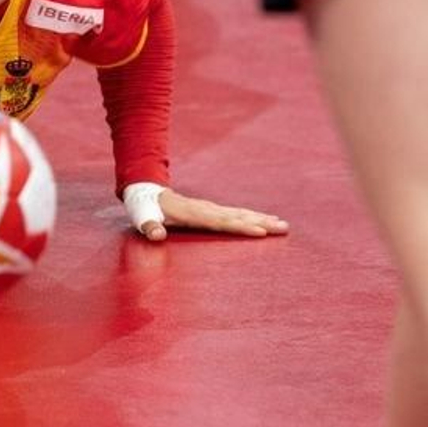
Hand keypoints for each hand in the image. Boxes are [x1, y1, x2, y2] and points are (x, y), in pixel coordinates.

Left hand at [125, 183, 288, 241]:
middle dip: (262, 222)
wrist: (146, 191)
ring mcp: (210, 209)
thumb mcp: (142, 217)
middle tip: (285, 227)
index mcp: (194, 213)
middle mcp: (207, 209)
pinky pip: (236, 214)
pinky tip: (265, 220)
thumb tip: (156, 235)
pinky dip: (252, 217)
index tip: (261, 232)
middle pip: (239, 216)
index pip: (222, 222)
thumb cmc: (144, 208)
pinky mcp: (211, 211)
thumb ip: (149, 227)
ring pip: (241, 214)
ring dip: (262, 219)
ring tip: (282, 224)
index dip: (241, 227)